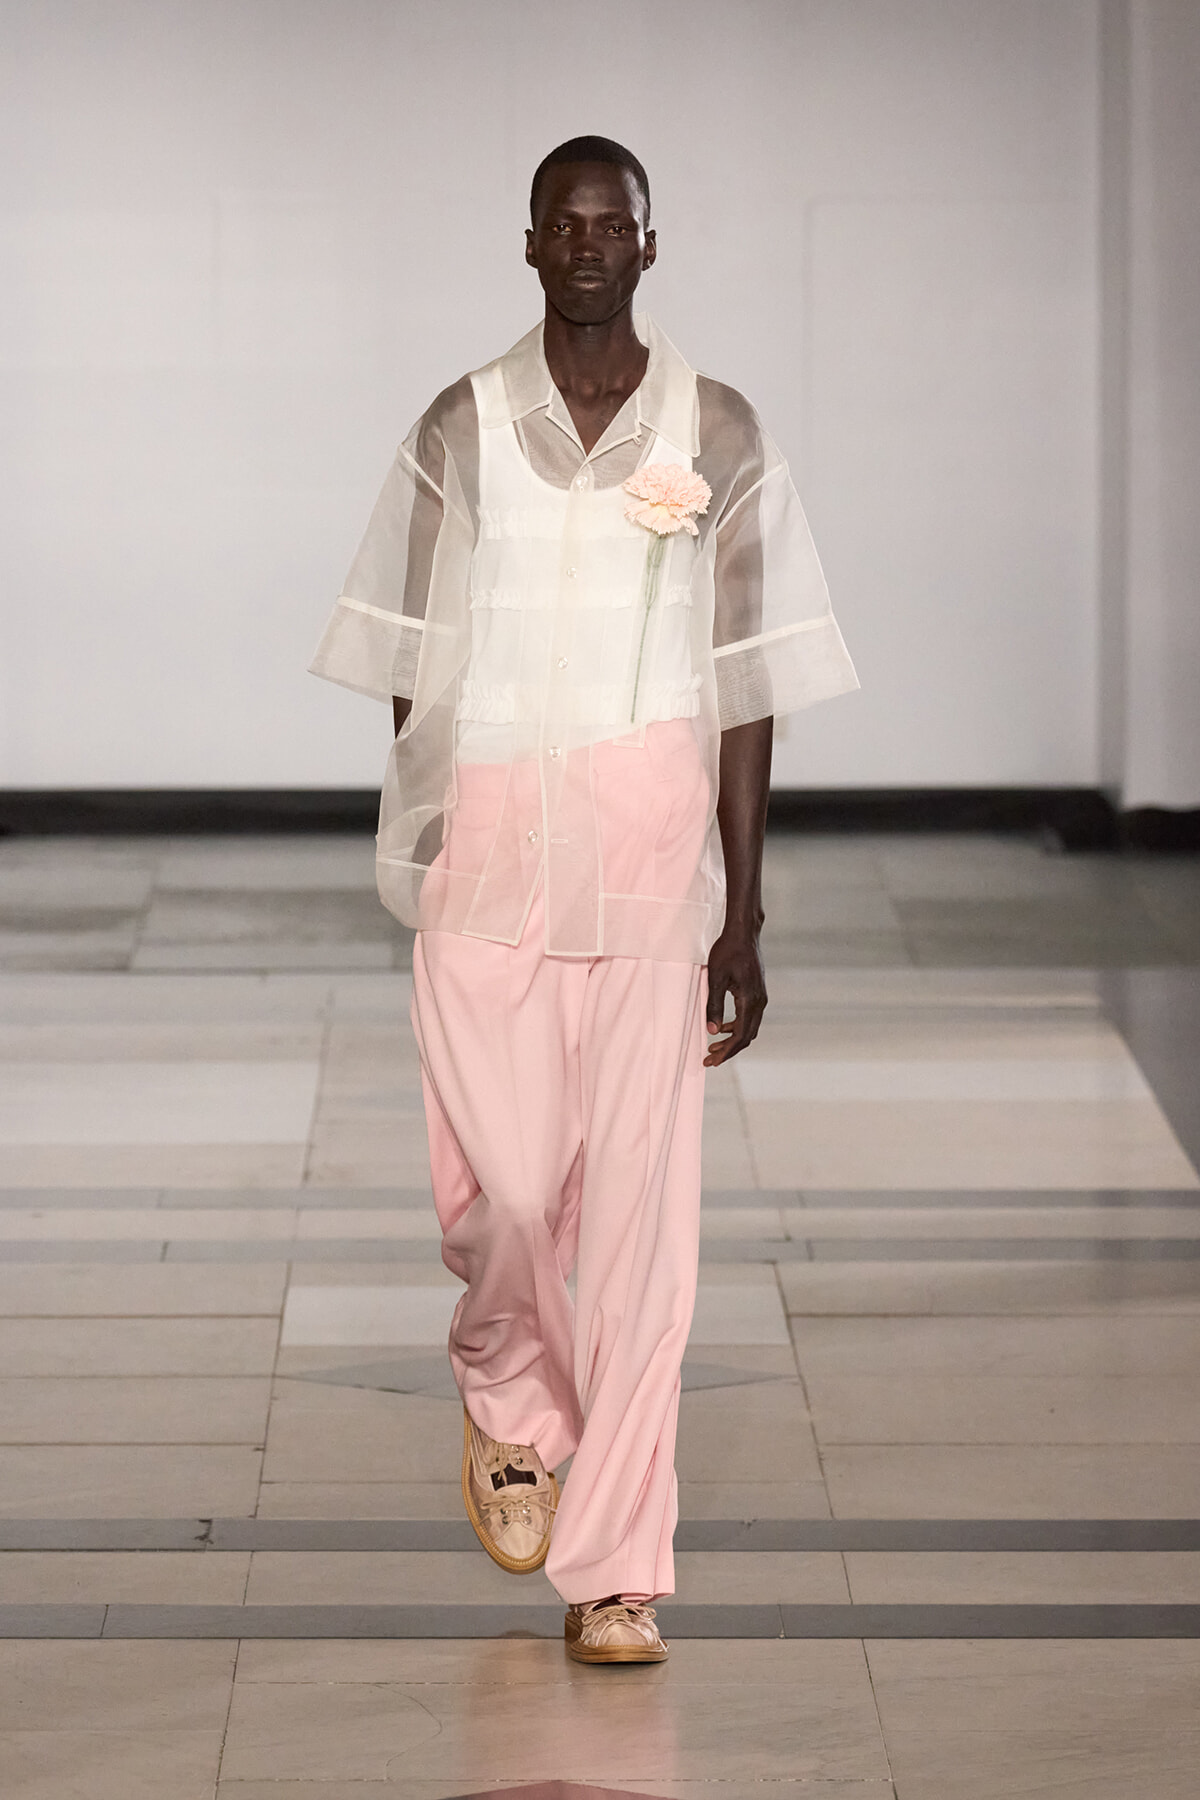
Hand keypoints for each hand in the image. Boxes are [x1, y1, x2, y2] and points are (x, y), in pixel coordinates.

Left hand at [704, 924, 766, 1066]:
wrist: (743, 933)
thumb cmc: (727, 952)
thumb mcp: (715, 978)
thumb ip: (713, 1005)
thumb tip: (712, 1031)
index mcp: (750, 1001)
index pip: (740, 1036)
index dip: (727, 1051)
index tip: (712, 1061)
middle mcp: (759, 1002)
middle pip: (747, 1036)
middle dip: (729, 1050)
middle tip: (710, 1059)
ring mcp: (760, 997)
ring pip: (749, 1028)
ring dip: (732, 1039)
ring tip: (713, 1047)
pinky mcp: (757, 992)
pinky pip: (749, 1017)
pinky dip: (737, 1027)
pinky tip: (723, 1027)